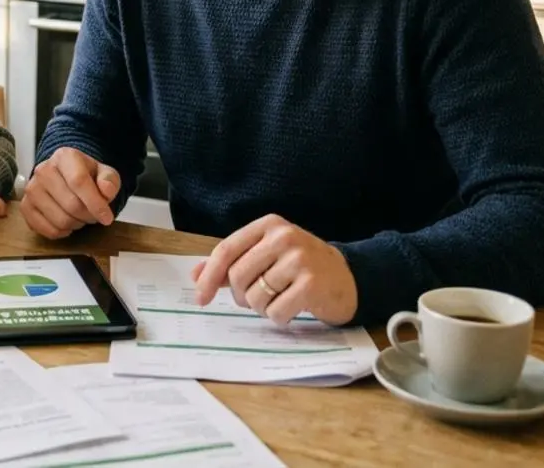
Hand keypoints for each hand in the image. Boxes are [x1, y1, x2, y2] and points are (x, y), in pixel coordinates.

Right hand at [20, 147, 121, 239]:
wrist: (65, 177)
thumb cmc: (85, 175)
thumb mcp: (104, 173)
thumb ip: (109, 180)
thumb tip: (106, 190)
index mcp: (64, 157)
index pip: (78, 182)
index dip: (95, 203)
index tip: (107, 217)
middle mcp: (43, 170)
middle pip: (71, 204)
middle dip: (88, 216)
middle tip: (93, 214)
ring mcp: (31, 189)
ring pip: (60, 220)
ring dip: (76, 224)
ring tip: (80, 216)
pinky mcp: (25, 206)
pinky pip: (47, 230)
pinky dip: (62, 232)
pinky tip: (67, 223)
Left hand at [190, 214, 357, 325]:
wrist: (347, 278)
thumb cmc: (299, 268)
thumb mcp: (266, 255)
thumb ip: (232, 263)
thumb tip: (195, 274)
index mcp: (268, 225)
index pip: (226, 250)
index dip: (208, 276)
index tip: (199, 297)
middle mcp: (283, 237)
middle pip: (237, 276)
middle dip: (241, 296)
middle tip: (257, 298)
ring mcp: (299, 259)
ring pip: (255, 297)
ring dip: (262, 308)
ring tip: (280, 298)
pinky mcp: (311, 283)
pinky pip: (275, 312)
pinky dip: (279, 317)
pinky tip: (292, 307)